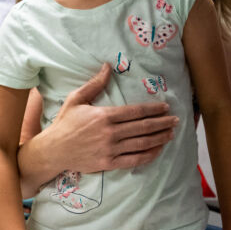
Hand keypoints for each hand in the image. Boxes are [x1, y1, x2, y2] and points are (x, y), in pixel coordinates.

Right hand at [44, 63, 179, 172]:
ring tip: (171, 133)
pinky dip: (149, 155)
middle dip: (162, 123)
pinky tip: (158, 150)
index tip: (165, 107)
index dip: (153, 109)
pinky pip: (134, 160)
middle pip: (143, 127)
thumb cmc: (65, 122)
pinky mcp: (109, 163)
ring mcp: (110, 149)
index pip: (135, 111)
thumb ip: (94, 84)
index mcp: (104, 115)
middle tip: (176, 120)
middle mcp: (110, 133)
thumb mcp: (76, 99)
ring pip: (142, 143)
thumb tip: (107, 66)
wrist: (54, 150)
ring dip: (159, 138)